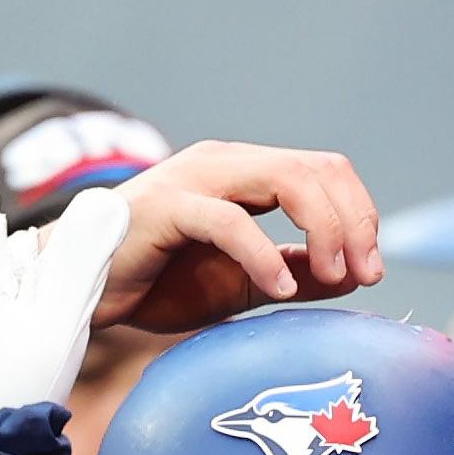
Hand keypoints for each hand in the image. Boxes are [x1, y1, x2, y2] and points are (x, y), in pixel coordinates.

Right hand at [94, 140, 382, 332]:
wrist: (81, 290)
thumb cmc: (155, 282)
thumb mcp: (240, 283)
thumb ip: (292, 273)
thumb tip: (351, 275)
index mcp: (246, 174)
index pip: (325, 171)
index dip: (360, 215)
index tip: (371, 269)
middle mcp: (225, 164)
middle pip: (316, 169)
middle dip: (354, 222)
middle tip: (366, 274)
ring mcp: (196, 179)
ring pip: (286, 180)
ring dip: (323, 228)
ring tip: (334, 275)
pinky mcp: (168, 207)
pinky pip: (231, 221)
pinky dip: (265, 254)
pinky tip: (280, 287)